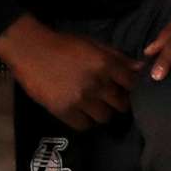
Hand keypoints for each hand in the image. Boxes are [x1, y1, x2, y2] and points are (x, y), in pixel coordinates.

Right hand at [0, 17, 135, 130]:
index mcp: (106, 65)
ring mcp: (80, 99)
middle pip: (122, 105)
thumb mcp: (95, 45)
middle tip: (110, 99)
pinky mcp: (63, 110)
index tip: (126, 89)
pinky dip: (85, 121)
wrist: (29, 49)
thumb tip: (141, 68)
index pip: (133, 85)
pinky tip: (81, 112)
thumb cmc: (64, 44)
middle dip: (118, 102)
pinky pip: (84, 125)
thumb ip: (119, 58)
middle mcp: (97, 84)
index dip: (132, 89)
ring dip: (102, 112)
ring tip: (94, 106)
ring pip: (105, 117)